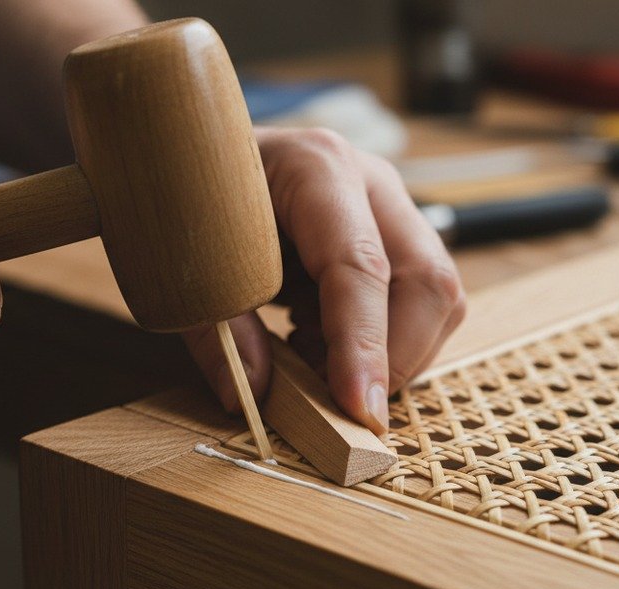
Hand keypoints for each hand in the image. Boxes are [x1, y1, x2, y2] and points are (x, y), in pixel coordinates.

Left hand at [182, 127, 465, 433]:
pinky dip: (383, 340)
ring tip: (311, 355)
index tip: (360, 410)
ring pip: (436, 296)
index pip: (361, 267)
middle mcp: (369, 180)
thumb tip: (250, 396)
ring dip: (391, 352)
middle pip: (427, 282)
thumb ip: (218, 331)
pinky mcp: (392, 234)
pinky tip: (317, 335)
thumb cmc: (185, 194)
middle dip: (395, 359)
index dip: (364, 346)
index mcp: (316, 169)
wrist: (187, 148)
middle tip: (335, 402)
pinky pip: (420, 300)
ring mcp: (389, 205)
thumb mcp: (181, 262)